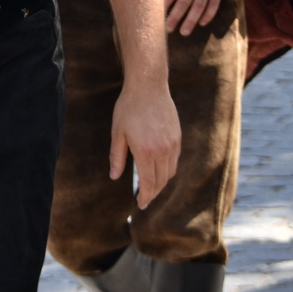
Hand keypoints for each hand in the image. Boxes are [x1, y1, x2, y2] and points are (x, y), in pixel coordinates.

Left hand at [110, 79, 180, 207]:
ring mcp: (172, 144)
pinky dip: (168, 170)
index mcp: (145, 151)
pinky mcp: (177, 137)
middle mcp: (162, 150)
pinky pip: (175, 160)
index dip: (146, 196)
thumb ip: (116, 157)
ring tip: (151, 187)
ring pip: (170, 172)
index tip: (141, 204)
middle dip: (153, 193)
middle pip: (161, 181)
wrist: (148, 86)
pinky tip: (159, 170)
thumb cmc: (128, 108)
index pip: (149, 183)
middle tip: (144, 200)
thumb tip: (114, 177)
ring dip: (161, 182)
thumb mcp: (117, 132)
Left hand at [165, 0, 226, 35]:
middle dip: (175, 17)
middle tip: (167, 30)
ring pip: (199, 7)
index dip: (164, 4)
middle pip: (184, 3)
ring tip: (184, 32)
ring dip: (191, 21)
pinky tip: (202, 23)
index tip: (156, 15)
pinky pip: (214, 4)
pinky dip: (209, 14)